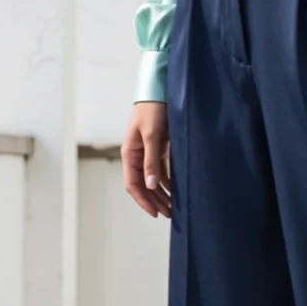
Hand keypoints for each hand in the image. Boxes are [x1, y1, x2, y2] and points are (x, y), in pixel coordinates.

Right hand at [121, 101, 171, 216]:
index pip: (133, 184)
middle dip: (155, 200)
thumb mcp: (151, 136)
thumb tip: (150, 185)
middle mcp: (138, 156)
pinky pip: (162, 170)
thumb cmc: (152, 110)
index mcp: (130, 154)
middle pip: (144, 185)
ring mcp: (149, 152)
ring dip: (162, 193)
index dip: (143, 200)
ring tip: (174, 207)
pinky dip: (168, 181)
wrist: (161, 91)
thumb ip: (151, 161)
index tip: (155, 212)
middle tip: (169, 214)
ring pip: (153, 179)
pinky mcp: (160, 148)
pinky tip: (176, 190)